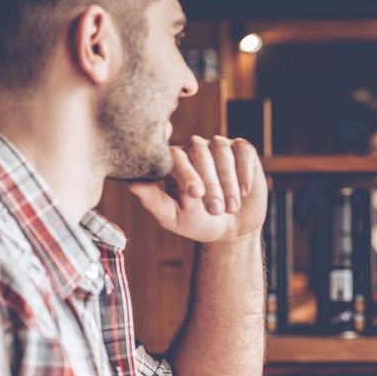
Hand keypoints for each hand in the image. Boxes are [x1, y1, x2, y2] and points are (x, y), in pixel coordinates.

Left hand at [128, 136, 267, 243]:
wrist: (233, 229)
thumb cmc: (199, 222)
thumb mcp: (174, 217)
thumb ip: (153, 200)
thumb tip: (132, 183)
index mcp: (174, 161)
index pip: (176, 158)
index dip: (187, 174)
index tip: (196, 194)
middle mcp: (195, 148)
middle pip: (200, 154)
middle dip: (211, 183)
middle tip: (216, 210)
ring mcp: (219, 146)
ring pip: (222, 152)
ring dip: (228, 182)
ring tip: (231, 207)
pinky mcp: (242, 150)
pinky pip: (243, 152)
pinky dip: (244, 172)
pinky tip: (244, 191)